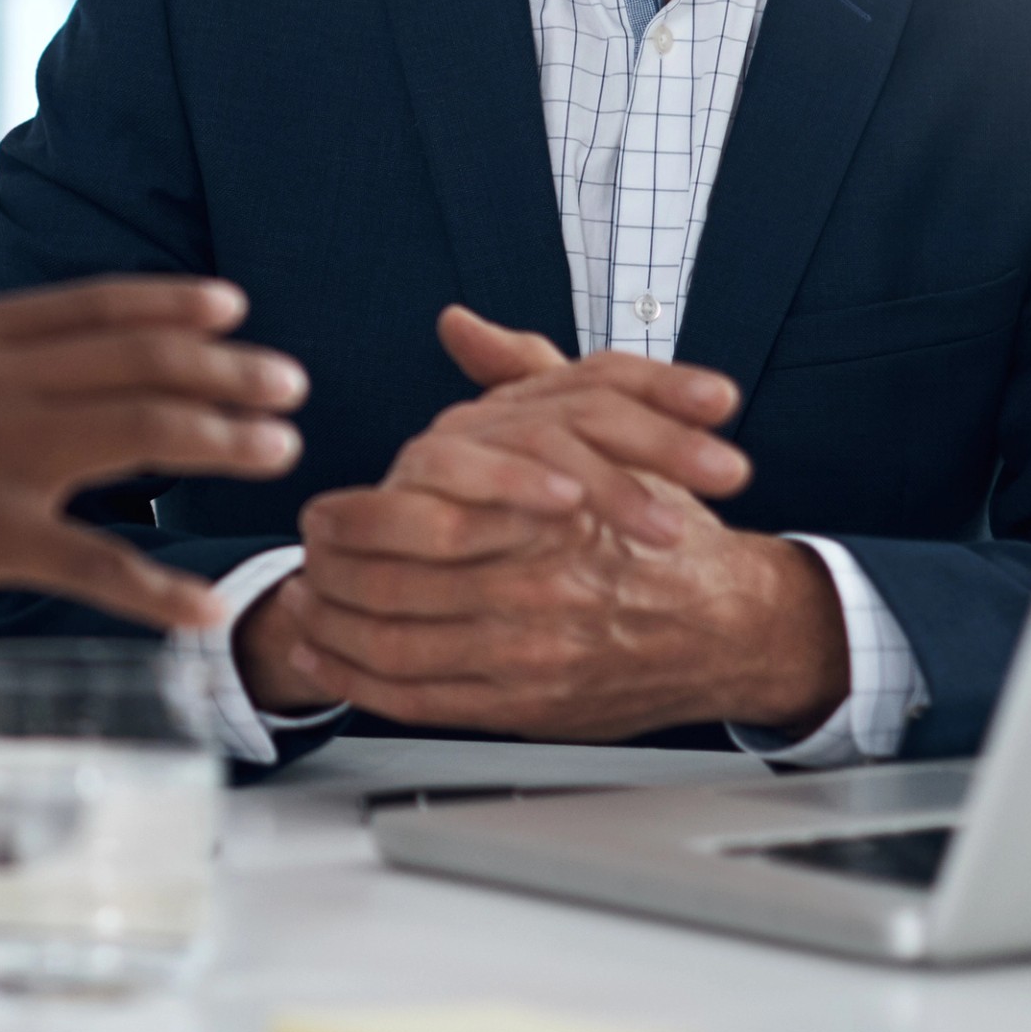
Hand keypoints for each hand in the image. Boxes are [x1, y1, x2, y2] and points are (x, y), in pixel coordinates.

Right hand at [0, 277, 307, 636]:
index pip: (90, 311)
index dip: (169, 307)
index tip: (232, 308)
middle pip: (136, 362)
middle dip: (225, 371)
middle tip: (290, 386)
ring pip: (135, 432)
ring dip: (218, 439)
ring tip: (279, 451)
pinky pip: (86, 561)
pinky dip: (152, 588)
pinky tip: (204, 609)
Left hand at [230, 306, 816, 731]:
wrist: (732, 625)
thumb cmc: (661, 530)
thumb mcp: (604, 430)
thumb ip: (524, 374)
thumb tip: (461, 324)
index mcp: (541, 512)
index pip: (407, 517)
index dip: (345, 519)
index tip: (318, 513)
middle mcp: (530, 584)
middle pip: (385, 585)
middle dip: (324, 576)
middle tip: (298, 563)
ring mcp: (528, 653)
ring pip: (392, 646)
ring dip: (331, 630)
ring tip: (302, 611)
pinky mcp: (528, 706)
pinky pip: (421, 701)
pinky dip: (361, 682)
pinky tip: (332, 661)